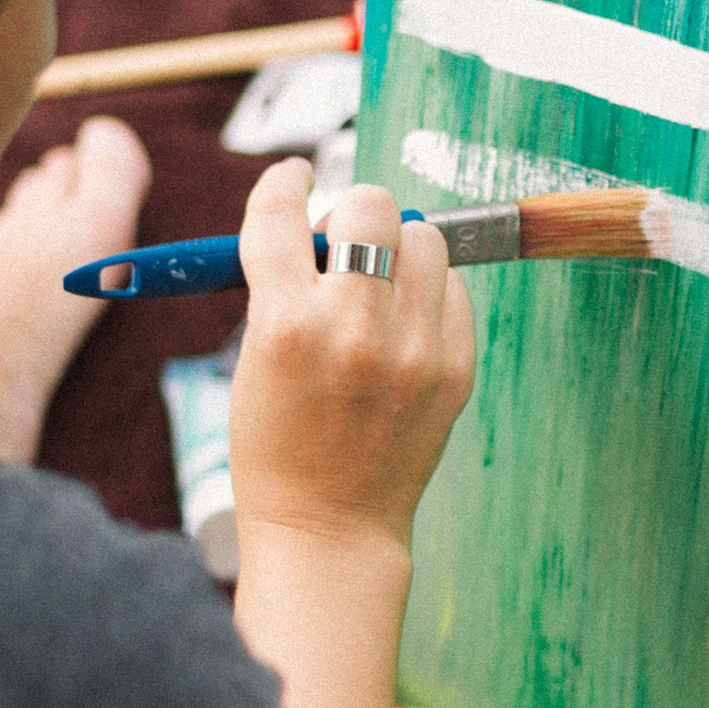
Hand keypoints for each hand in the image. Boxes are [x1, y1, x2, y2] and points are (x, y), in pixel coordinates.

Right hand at [228, 163, 475, 562]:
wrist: (330, 528)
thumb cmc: (277, 444)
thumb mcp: (253, 360)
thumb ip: (283, 285)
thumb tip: (319, 216)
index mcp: (285, 325)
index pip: (283, 213)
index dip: (284, 185)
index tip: (292, 179)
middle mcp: (353, 329)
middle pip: (369, 205)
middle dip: (351, 213)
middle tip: (343, 244)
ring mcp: (413, 349)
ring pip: (423, 238)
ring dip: (397, 249)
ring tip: (379, 287)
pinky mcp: (455, 368)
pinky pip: (454, 289)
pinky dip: (429, 294)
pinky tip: (406, 325)